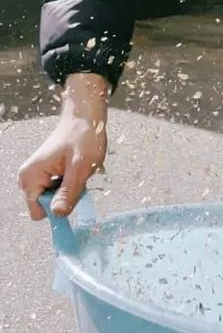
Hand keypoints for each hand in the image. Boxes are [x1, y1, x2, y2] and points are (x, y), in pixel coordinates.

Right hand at [18, 73, 109, 219]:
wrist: (84, 117)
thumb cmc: (83, 137)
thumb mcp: (80, 167)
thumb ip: (68, 192)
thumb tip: (58, 215)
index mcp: (30, 177)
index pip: (39, 212)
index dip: (58, 208)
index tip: (75, 197)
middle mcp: (28, 178)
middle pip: (46, 205)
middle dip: (65, 196)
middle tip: (78, 177)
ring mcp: (36, 175)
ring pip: (54, 197)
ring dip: (69, 188)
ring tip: (78, 170)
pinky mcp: (45, 172)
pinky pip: (57, 188)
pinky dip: (69, 182)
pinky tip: (75, 168)